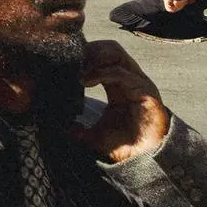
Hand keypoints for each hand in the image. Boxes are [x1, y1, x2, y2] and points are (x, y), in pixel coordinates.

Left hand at [73, 40, 167, 162]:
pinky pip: (122, 73)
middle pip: (108, 46)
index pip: (101, 52)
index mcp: (117, 81)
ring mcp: (138, 82)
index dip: (83, 52)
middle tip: (71, 63)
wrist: (146, 160)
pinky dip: (101, 73)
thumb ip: (78, 129)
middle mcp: (128, 77)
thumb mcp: (95, 134)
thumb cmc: (124, 144)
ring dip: (93, 57)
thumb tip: (59, 129)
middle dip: (88, 50)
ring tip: (78, 72)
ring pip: (115, 52)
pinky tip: (86, 82)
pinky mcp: (146, 92)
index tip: (64, 61)